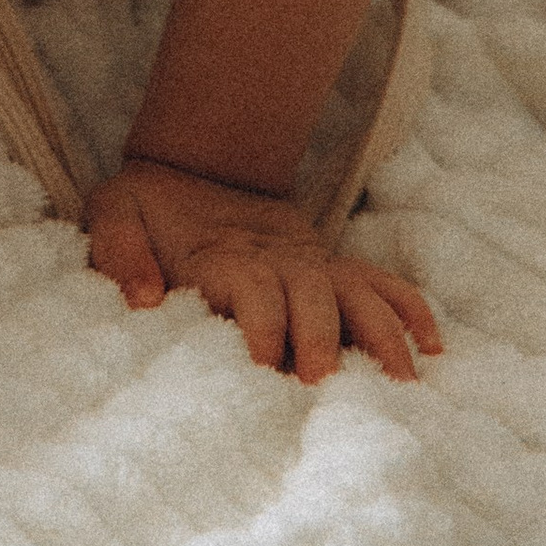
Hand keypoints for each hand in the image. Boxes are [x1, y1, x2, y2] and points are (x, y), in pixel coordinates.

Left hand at [83, 158, 440, 382]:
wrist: (192, 161)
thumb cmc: (146, 204)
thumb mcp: (112, 211)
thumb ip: (119, 249)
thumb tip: (143, 298)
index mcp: (224, 255)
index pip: (252, 287)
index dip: (260, 324)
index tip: (264, 366)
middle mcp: (278, 260)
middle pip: (311, 294)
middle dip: (322, 338)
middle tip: (326, 383)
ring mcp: (312, 263)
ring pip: (358, 292)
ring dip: (382, 333)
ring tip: (403, 384)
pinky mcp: (331, 266)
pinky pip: (382, 282)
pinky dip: (410, 308)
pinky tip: (433, 345)